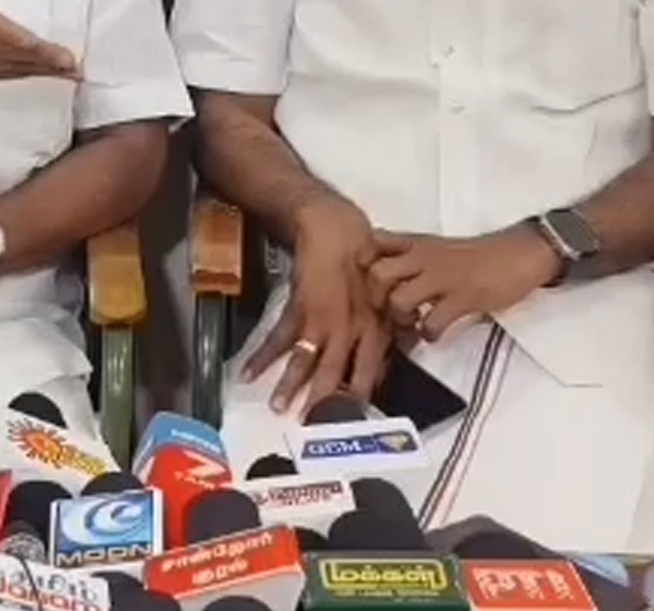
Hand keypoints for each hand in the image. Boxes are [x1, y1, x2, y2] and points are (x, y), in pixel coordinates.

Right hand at [0, 0, 79, 83]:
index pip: (5, 35)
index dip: (32, 45)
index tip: (58, 53)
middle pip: (18, 57)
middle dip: (47, 61)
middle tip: (75, 65)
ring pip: (15, 69)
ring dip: (42, 71)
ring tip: (70, 72)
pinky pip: (5, 75)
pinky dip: (26, 75)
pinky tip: (40, 73)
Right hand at [242, 197, 390, 412]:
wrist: (336, 230)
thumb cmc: (369, 256)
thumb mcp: (389, 291)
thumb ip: (394, 320)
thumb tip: (406, 341)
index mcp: (373, 327)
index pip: (368, 369)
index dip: (360, 393)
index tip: (354, 415)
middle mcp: (347, 330)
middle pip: (333, 373)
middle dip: (322, 401)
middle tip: (313, 425)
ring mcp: (320, 321)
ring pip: (305, 360)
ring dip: (289, 386)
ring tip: (278, 408)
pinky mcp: (298, 308)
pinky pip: (279, 336)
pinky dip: (262, 355)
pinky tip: (247, 373)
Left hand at [366, 228, 560, 340]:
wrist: (520, 253)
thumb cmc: (479, 255)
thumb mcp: (439, 247)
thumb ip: (412, 259)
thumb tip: (386, 281)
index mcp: (417, 243)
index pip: (374, 243)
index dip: (363, 264)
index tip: (367, 282)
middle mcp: (425, 257)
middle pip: (377, 274)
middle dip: (376, 298)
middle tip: (386, 310)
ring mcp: (443, 277)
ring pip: (399, 299)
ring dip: (400, 318)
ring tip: (411, 323)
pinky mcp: (463, 297)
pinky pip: (432, 321)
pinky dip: (429, 333)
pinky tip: (434, 332)